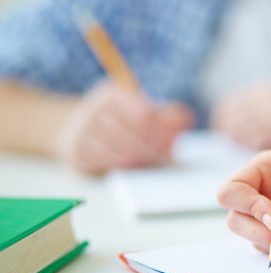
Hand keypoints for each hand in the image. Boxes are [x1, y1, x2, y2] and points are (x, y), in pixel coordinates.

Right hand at [56, 81, 192, 173]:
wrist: (69, 128)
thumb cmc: (113, 118)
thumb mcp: (135, 106)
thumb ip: (163, 112)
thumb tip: (186, 118)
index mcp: (110, 94)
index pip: (144, 113)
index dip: (164, 127)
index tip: (175, 137)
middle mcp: (93, 110)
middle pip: (136, 132)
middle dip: (157, 143)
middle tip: (170, 152)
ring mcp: (82, 133)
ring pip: (124, 149)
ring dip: (145, 156)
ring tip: (156, 157)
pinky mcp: (77, 153)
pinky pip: (109, 162)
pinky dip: (127, 164)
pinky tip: (138, 162)